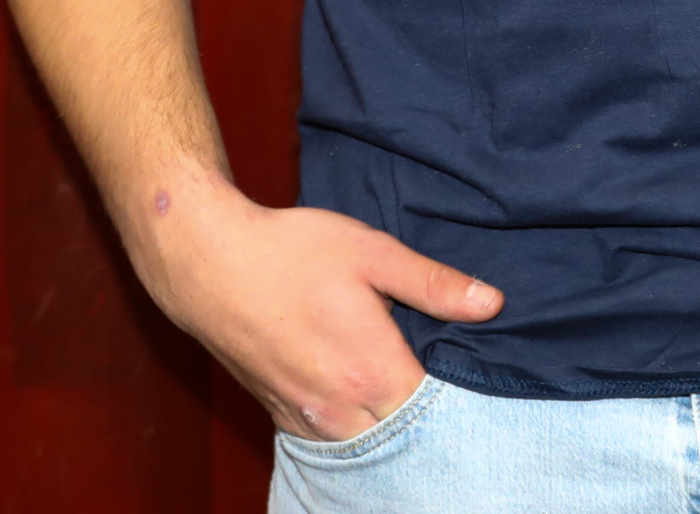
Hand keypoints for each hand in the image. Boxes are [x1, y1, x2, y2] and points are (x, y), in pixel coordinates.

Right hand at [132, 174, 503, 440]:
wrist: (207, 263)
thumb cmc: (290, 251)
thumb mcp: (372, 253)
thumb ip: (433, 285)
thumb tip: (492, 304)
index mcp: (372, 371)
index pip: (435, 415)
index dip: (460, 402)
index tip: (475, 380)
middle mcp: (340, 409)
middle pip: (402, 439)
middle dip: (428, 423)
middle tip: (447, 393)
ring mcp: (307, 419)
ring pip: (365, 448)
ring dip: (389, 431)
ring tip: (406, 399)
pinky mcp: (280, 415)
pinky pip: (329, 441)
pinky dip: (352, 431)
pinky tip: (364, 407)